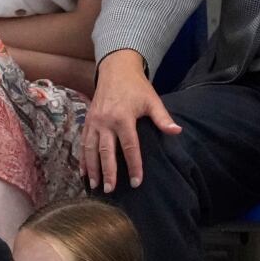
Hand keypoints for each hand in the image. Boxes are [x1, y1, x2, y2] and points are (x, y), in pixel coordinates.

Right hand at [81, 49, 181, 192]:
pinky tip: (83, 172)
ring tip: (94, 186)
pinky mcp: (87, 121)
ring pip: (90, 149)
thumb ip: (162, 118)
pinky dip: (82, 158)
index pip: (129, 147)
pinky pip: (83, 143)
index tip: (136, 182)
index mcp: (123, 118)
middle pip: (106, 152)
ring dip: (92, 169)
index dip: (134, 166)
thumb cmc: (136, 87)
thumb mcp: (152, 100)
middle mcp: (105, 121)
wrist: (116, 69)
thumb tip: (176, 132)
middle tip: (110, 190)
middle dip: (108, 172)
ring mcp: (94, 122)